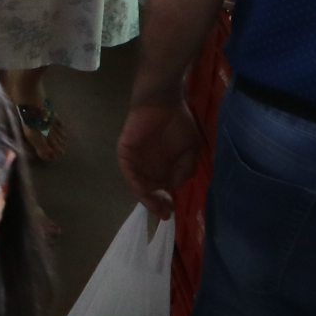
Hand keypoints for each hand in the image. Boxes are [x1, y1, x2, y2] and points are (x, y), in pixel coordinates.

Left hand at [118, 94, 203, 221]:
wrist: (164, 102)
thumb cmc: (178, 122)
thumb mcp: (190, 150)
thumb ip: (185, 169)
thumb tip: (175, 187)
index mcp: (162, 168)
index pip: (161, 191)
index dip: (165, 203)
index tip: (171, 213)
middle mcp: (148, 167)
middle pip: (148, 192)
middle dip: (156, 205)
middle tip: (164, 213)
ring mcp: (136, 161)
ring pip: (138, 185)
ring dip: (145, 198)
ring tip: (156, 206)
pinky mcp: (125, 153)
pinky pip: (128, 172)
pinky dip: (135, 183)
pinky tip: (145, 191)